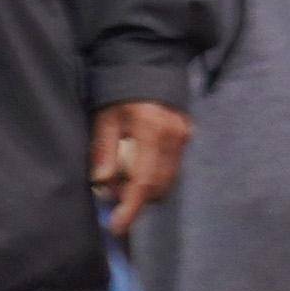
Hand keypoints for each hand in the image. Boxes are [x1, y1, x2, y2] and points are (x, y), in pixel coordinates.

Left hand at [91, 100, 189, 230]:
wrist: (148, 64)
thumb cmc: (118, 90)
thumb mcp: (105, 116)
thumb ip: (104, 149)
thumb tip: (102, 183)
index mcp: (151, 129)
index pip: (143, 180)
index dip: (131, 208)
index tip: (117, 227)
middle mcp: (173, 137)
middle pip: (158, 186)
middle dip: (135, 200)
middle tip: (111, 197)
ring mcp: (184, 137)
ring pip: (167, 181)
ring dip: (145, 190)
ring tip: (120, 181)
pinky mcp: (187, 137)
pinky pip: (171, 169)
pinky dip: (153, 178)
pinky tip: (135, 170)